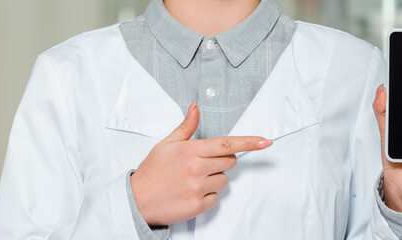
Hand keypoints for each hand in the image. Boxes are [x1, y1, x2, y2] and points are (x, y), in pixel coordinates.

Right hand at [131, 102, 272, 224]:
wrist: (136, 200)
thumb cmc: (151, 171)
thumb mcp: (166, 144)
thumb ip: (186, 127)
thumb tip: (196, 106)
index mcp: (191, 151)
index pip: (226, 144)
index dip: (249, 142)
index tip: (265, 141)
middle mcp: (196, 169)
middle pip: (229, 163)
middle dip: (220, 163)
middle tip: (200, 166)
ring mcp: (198, 188)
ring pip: (224, 181)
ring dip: (213, 180)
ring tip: (191, 181)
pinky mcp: (198, 205)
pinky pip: (216, 198)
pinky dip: (206, 197)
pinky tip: (190, 193)